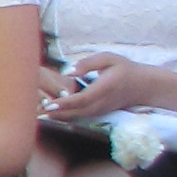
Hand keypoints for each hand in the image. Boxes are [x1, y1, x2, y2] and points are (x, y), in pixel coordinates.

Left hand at [44, 51, 160, 118]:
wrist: (143, 86)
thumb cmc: (124, 69)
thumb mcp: (109, 59)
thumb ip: (88, 63)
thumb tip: (69, 71)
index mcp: (104, 88)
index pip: (82, 99)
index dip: (65, 103)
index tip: (48, 104)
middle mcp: (102, 103)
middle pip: (76, 113)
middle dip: (55, 113)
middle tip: (33, 111)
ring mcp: (101, 110)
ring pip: (77, 117)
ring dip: (57, 117)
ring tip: (36, 113)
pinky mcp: (98, 113)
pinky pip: (80, 117)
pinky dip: (64, 117)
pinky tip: (49, 113)